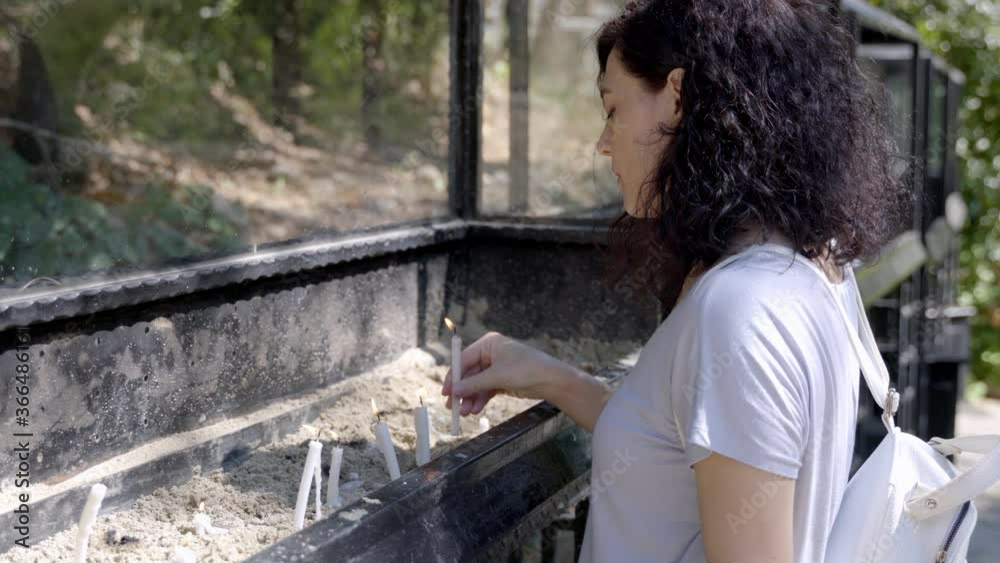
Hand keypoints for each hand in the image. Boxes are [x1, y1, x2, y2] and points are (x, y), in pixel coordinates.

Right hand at [441, 332, 564, 416]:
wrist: (552, 381)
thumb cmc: (525, 370)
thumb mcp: (497, 377)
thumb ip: (474, 384)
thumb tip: (454, 391)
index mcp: (488, 343)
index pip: (464, 359)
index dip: (453, 376)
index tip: (446, 392)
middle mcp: (491, 353)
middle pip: (469, 373)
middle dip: (462, 391)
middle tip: (452, 407)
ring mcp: (497, 367)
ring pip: (477, 384)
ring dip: (471, 398)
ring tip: (465, 413)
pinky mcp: (503, 380)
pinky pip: (487, 390)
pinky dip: (481, 399)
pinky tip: (475, 410)